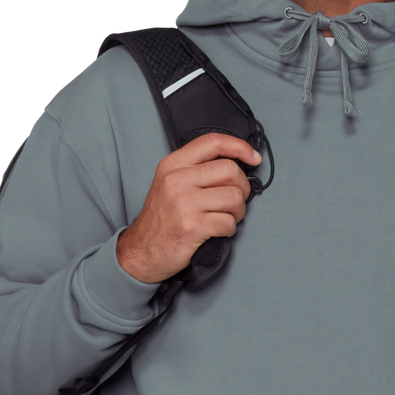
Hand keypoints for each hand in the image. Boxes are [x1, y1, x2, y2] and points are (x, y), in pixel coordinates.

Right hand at [116, 131, 261, 283]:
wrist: (141, 252)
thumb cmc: (161, 220)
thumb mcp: (168, 184)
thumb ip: (195, 170)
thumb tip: (235, 164)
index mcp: (173, 165)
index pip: (213, 142)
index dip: (240, 147)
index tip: (254, 158)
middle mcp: (177, 180)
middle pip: (230, 170)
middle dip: (242, 187)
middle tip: (236, 200)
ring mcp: (184, 203)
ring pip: (234, 197)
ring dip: (238, 211)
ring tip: (226, 217)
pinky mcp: (192, 226)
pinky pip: (229, 222)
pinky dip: (230, 229)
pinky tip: (218, 231)